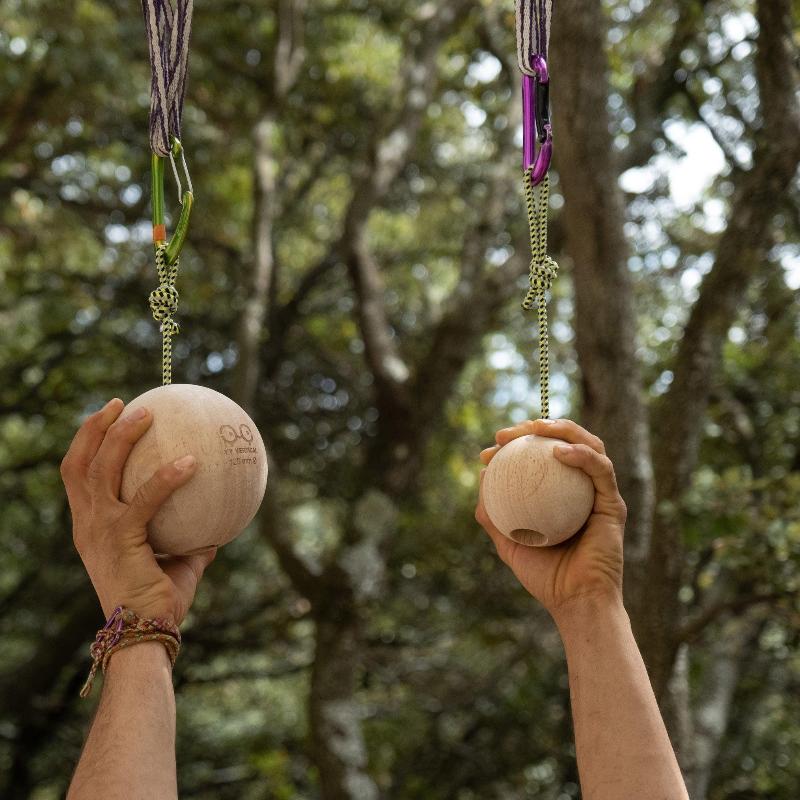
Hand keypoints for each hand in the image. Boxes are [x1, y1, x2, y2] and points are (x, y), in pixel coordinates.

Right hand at [61, 398, 215, 624]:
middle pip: (78, 464)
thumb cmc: (158, 604)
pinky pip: (147, 498)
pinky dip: (168, 477)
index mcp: (91, 528)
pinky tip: (193, 462)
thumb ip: (191, 545)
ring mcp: (99, 529)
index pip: (78, 477)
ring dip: (121, 436)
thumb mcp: (175, 566)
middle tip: (122, 403)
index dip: (87, 444)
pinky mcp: (120, 538)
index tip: (107, 419)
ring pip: (101, 469)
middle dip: (95, 428)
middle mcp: (87, 525)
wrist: (142, 635)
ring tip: (147, 414)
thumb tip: (217, 531)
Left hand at [475, 418, 625, 617]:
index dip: (518, 443)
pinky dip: (581, 455)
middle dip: (537, 427)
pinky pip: (600, 470)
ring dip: (563, 430)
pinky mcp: (614, 504)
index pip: (542, 456)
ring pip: (590, 445)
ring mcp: (600, 494)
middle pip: (566, 442)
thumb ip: (493, 514)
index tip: (491, 447)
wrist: (576, 603)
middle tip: (506, 434)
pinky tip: (558, 452)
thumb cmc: (545, 577)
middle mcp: (583, 488)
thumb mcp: (508, 543)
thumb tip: (481, 476)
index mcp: (561, 494)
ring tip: (536, 428)